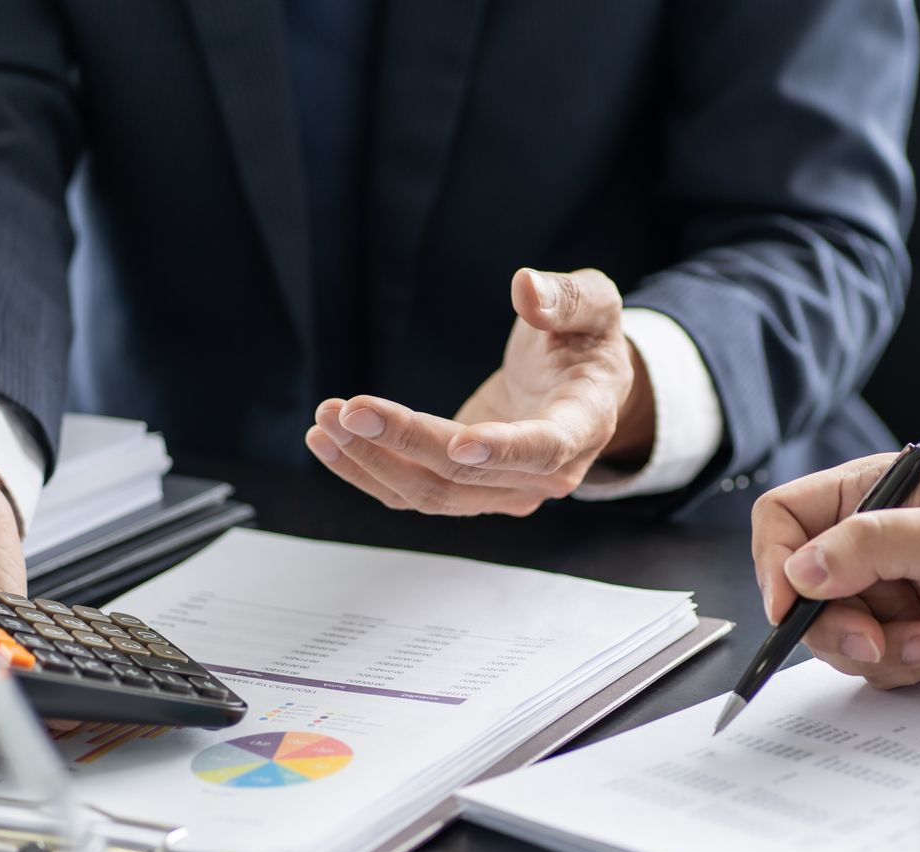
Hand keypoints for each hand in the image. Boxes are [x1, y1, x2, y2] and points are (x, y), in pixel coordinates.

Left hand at [305, 268, 652, 515]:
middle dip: (403, 442)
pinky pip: (411, 493)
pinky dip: (366, 472)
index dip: (503, 449)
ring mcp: (504, 491)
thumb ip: (567, 297)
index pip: (544, 447)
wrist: (583, 390)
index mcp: (583, 425)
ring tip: (325, 420)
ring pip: (432, 494)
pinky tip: (326, 441)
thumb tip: (525, 288)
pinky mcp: (467, 490)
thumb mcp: (594, 306)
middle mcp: (547, 474)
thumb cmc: (587, 344)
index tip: (458, 442)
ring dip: (373, 462)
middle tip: (348, 409)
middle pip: (466, 475)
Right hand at [750, 454, 919, 687]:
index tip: (789, 603)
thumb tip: (801, 570)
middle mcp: (868, 546)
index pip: (784, 519)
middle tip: (876, 640)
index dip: (774, 562)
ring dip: (879, 650)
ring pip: (834, 638)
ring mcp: (886, 595)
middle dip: (834, 626)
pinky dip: (907, 665)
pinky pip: (874, 667)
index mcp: (870, 495)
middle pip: (800, 593)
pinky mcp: (906, 639)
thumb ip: (872, 545)